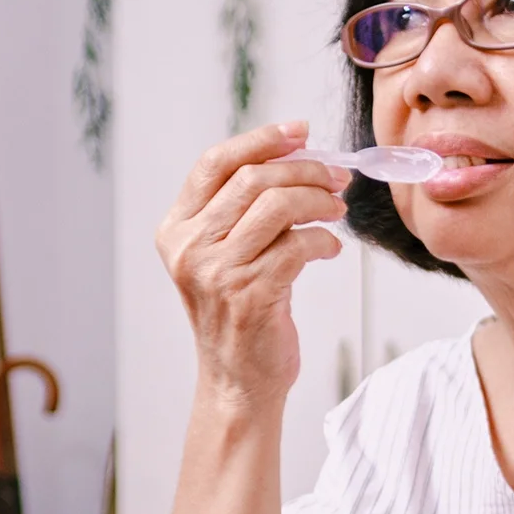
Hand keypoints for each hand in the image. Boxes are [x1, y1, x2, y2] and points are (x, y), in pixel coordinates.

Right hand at [155, 122, 351, 409]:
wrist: (238, 380)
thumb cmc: (240, 313)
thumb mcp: (225, 254)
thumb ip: (243, 209)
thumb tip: (296, 153)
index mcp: (175, 230)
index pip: (214, 163)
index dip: (260, 140)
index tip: (300, 132)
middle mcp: (189, 248)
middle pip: (252, 179)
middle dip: (305, 169)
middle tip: (337, 176)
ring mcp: (217, 272)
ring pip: (278, 206)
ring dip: (319, 200)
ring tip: (337, 208)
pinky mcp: (250, 295)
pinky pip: (299, 246)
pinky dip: (325, 241)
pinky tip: (331, 249)